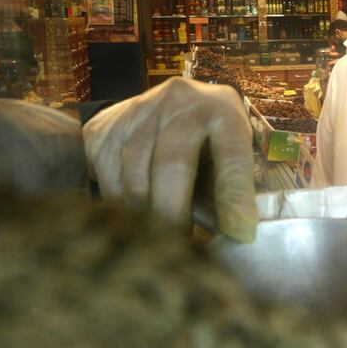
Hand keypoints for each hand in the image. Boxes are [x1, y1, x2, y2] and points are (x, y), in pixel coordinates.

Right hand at [83, 78, 256, 241]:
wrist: (161, 104)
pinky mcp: (106, 127)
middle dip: (175, 213)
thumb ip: (227, 189)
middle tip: (179, 245)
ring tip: (156, 233)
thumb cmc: (206, 140)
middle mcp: (181, 102)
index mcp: (223, 110)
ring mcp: (140, 110)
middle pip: (172, 165)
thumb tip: (230, 237)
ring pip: (135, 177)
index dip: (235, 196)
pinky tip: (134, 212)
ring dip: (145, 215)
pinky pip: (108, 179)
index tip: (240, 233)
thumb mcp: (225, 153)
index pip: (232, 155)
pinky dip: (121, 206)